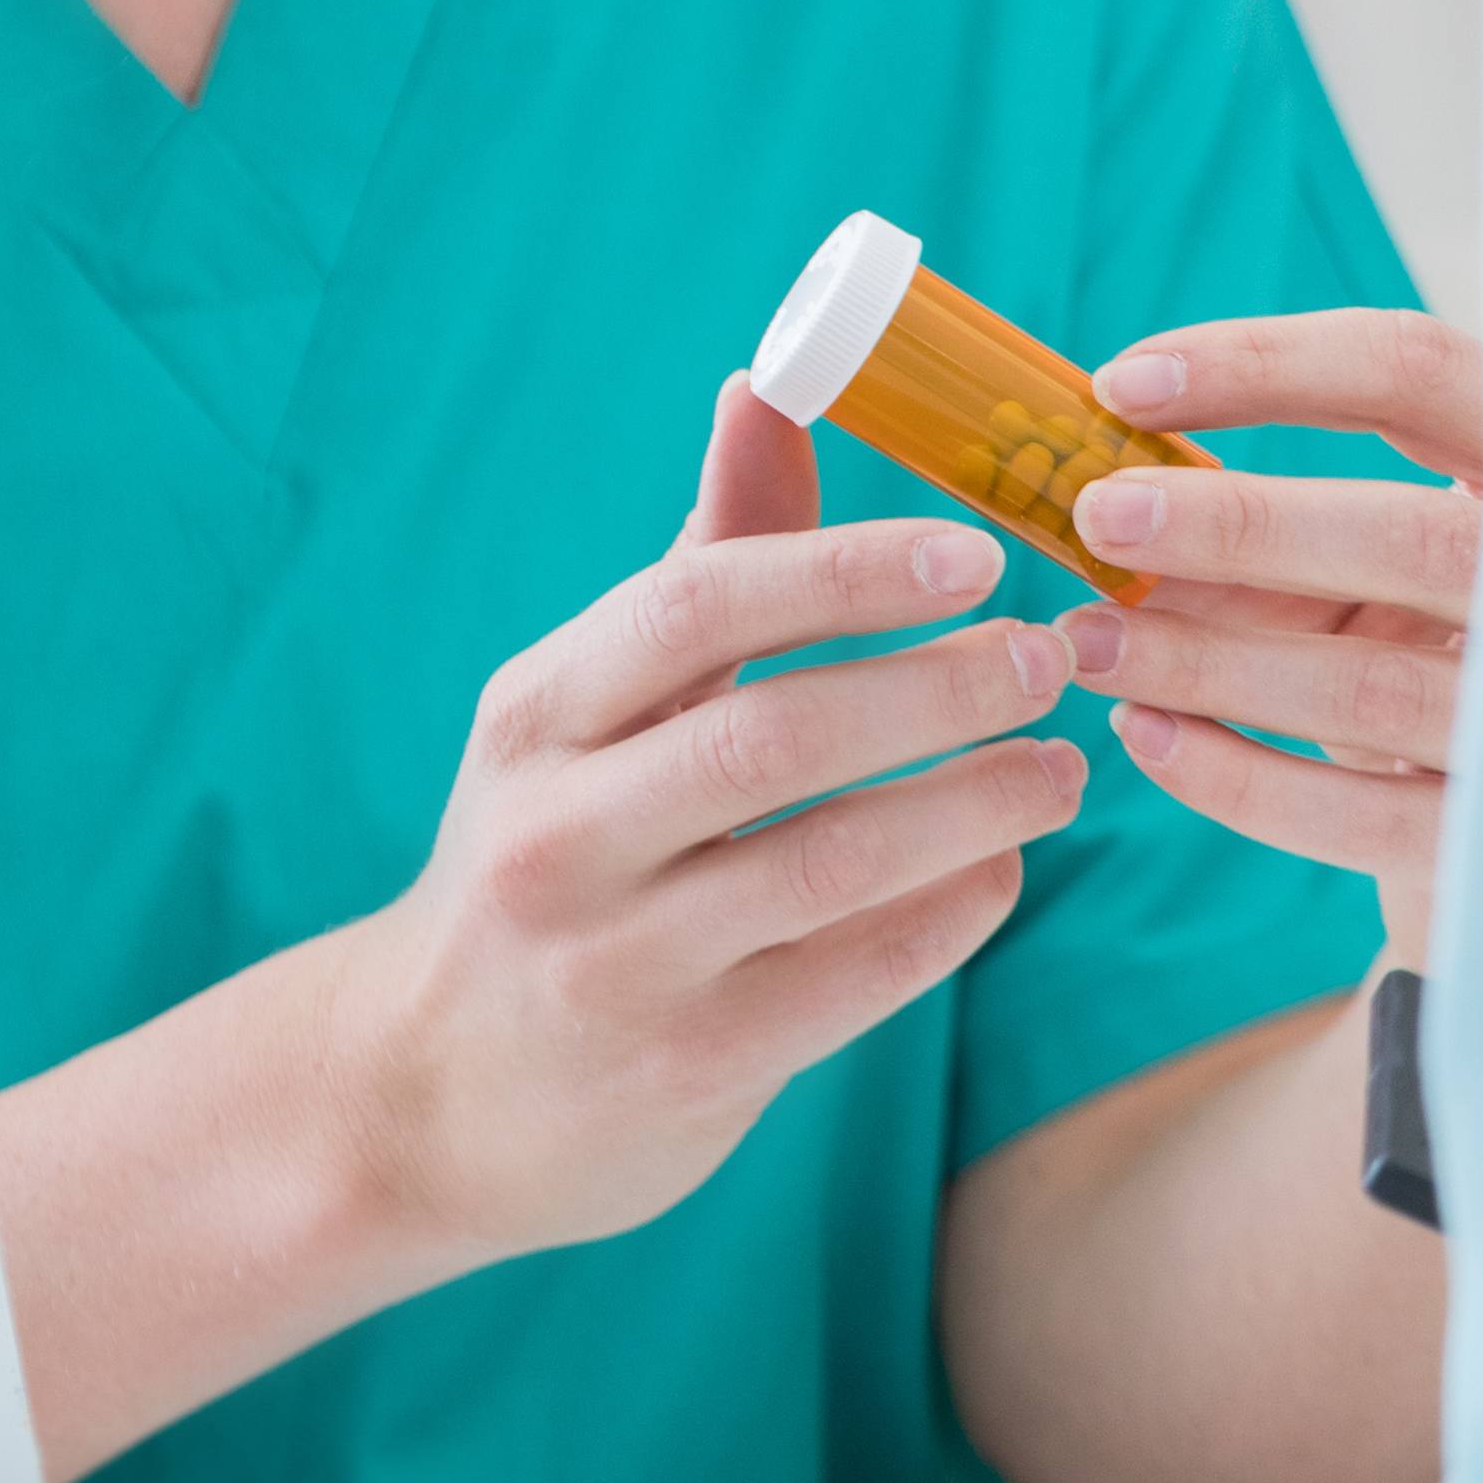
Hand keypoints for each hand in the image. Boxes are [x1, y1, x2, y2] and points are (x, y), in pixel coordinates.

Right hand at [312, 379, 1087, 1269]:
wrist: (421, 1097)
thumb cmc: (548, 856)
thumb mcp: (583, 714)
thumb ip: (702, 562)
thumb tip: (770, 385)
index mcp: (535, 716)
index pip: (690, 609)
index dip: (843, 571)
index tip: (975, 550)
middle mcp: (557, 834)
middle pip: (772, 736)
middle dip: (936, 687)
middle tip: (1047, 657)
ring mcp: (616, 964)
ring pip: (826, 867)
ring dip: (970, 806)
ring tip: (1061, 768)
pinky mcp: (682, 1071)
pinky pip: (849, 984)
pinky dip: (945, 918)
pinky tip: (1002, 873)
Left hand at [1057, 311, 1482, 915]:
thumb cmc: (1436, 649)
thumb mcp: (1384, 569)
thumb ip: (1286, 538)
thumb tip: (1120, 518)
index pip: (1414, 371)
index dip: (1266, 366)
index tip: (1122, 385)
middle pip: (1411, 535)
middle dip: (1237, 525)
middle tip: (1096, 518)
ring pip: (1367, 688)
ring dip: (1206, 662)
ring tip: (1085, 642)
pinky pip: (1359, 817)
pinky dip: (1238, 776)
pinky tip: (1146, 735)